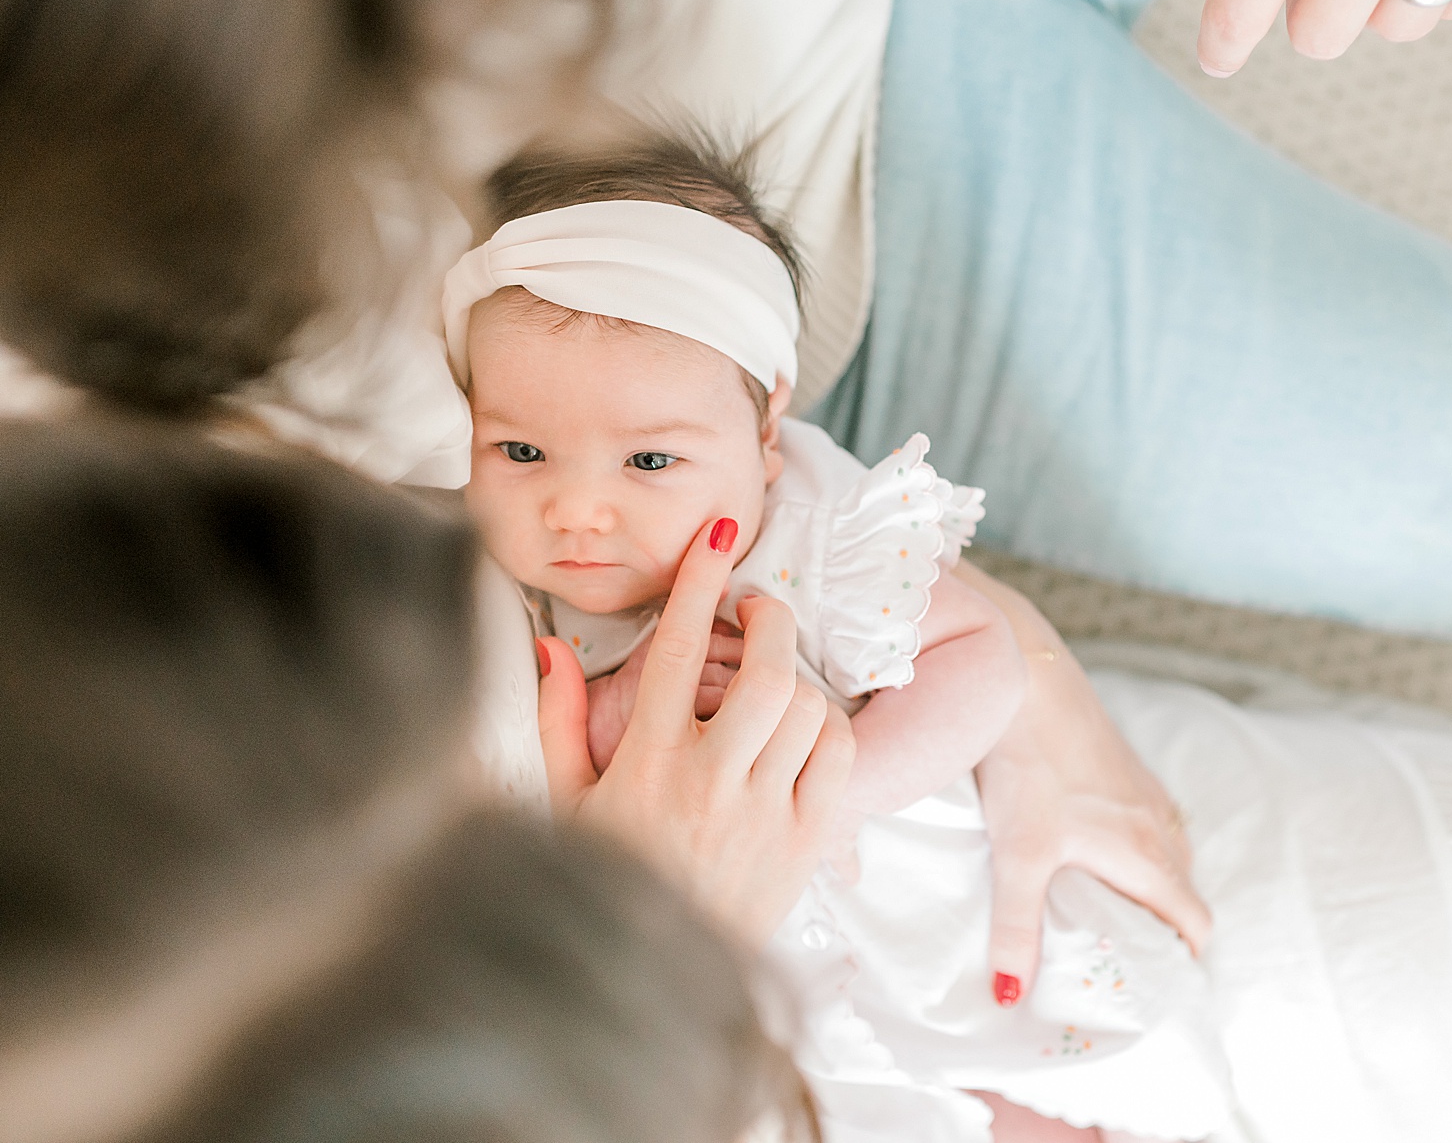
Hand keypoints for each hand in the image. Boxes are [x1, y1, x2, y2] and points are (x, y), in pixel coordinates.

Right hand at [538, 518, 855, 944]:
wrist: (646, 983)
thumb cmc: (601, 881)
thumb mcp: (562, 803)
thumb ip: (557, 719)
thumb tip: (549, 644)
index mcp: (644, 762)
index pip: (674, 649)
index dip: (699, 582)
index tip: (718, 535)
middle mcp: (708, 781)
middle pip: (763, 670)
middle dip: (768, 620)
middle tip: (756, 607)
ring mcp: (762, 814)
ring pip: (804, 709)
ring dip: (794, 678)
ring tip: (772, 678)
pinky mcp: (804, 844)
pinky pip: (835, 758)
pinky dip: (827, 727)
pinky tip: (800, 729)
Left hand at [958, 566, 1210, 1002]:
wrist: (1023, 676)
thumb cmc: (1030, 764)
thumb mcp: (1018, 854)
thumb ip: (1017, 928)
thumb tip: (1009, 995)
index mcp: (1147, 853)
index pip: (1195, 920)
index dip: (1185, 956)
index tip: (1159, 979)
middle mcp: (1158, 824)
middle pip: (1184, 890)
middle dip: (1166, 925)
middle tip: (1125, 953)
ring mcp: (1144, 791)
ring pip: (1168, 852)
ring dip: (1152, 883)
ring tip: (1109, 907)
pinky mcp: (1123, 766)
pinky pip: (1149, 820)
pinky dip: (1137, 846)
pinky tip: (1093, 845)